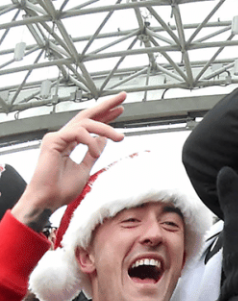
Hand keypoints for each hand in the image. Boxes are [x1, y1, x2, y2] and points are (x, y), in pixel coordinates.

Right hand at [12, 92, 125, 229]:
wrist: (48, 200)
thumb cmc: (61, 189)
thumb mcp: (85, 168)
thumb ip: (92, 152)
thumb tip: (103, 140)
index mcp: (70, 142)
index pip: (90, 124)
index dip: (106, 116)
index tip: (120, 109)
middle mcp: (63, 137)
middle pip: (86, 115)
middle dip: (106, 105)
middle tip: (122, 97)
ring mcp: (56, 138)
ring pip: (86, 123)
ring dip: (106, 128)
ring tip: (120, 137)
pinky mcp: (52, 141)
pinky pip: (77, 132)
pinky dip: (90, 141)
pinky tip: (95, 153)